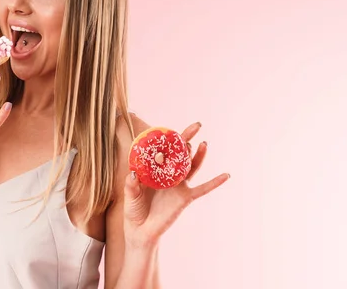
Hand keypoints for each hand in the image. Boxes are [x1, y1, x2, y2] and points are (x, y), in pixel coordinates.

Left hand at [123, 122, 229, 247]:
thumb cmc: (134, 210)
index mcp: (155, 170)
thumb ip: (131, 185)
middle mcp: (168, 175)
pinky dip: (215, 182)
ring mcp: (178, 185)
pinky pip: (203, 189)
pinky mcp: (186, 197)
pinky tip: (226, 175)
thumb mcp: (130, 195)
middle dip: (187, 139)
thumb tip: (134, 174)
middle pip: (180, 154)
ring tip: (204, 144)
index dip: (167, 139)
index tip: (169, 128)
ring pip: (191, 167)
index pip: (162, 150)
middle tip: (196, 126)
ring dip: (199, 155)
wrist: (141, 230)